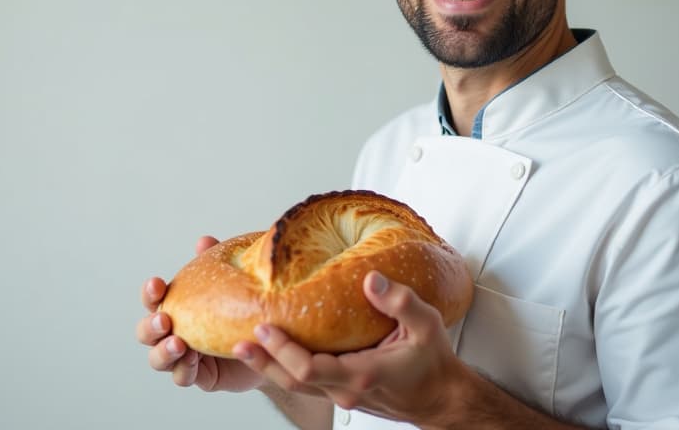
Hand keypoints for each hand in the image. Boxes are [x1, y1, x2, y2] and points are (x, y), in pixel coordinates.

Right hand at [136, 236, 264, 392]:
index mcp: (177, 307)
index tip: (157, 283)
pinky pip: (183, 376)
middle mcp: (174, 332)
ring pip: (158, 359)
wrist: (273, 345)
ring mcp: (184, 357)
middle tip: (164, 320)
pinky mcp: (200, 377)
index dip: (150, 292)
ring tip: (178, 343)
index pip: (153, 299)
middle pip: (145, 332)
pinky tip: (193, 359)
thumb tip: (204, 241)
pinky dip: (184, 369)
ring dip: (164, 351)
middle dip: (150, 326)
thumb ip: (215, 264)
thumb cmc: (245, 310)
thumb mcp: (232, 285)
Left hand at [231, 271, 470, 424]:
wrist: (440, 398)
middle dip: (263, 360)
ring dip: (268, 366)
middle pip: (292, 381)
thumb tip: (370, 279)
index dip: (283, 351)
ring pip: (295, 385)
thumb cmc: (433, 362)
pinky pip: (305, 383)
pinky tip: (271, 351)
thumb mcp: (427, 325)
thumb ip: (400, 301)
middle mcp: (346, 390)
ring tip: (243, 346)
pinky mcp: (339, 392)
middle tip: (238, 339)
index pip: (311, 369)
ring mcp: (341, 395)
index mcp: (364, 374)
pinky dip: (284, 368)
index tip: (265, 328)